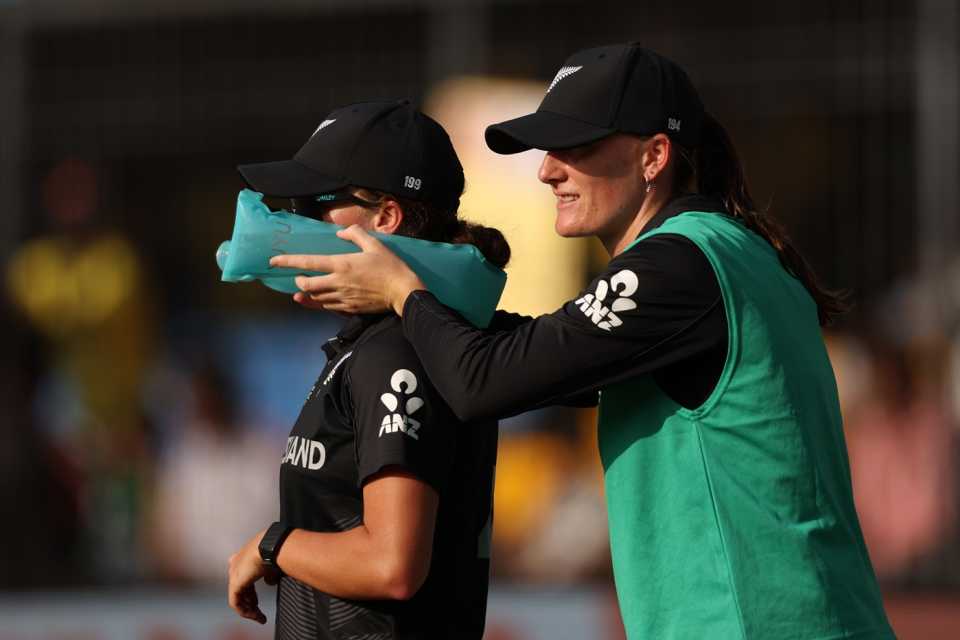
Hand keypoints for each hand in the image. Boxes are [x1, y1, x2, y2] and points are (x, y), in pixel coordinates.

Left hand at [227, 530, 274, 624]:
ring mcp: (234, 575)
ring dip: (249, 609)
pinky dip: (245, 611)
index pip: (243, 577)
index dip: (250, 591)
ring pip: (238, 597)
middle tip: (258, 610)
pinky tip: (254, 616)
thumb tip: (270, 582)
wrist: (270, 545)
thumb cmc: (274, 550)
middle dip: (250, 601)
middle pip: (240, 588)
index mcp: (244, 557)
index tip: (257, 600)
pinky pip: (236, 602)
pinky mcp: (234, 584)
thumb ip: (269, 574)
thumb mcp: (273, 563)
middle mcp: (236, 565)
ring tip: (259, 617)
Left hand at [269, 225, 425, 315]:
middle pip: (306, 285)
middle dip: (299, 281)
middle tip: (300, 277)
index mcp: (341, 264)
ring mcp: (342, 298)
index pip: (307, 263)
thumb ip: (355, 235)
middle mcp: (337, 283)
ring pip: (315, 298)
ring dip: (308, 293)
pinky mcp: (349, 308)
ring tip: (307, 288)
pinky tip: (322, 299)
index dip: (288, 262)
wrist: (402, 292)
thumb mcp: (374, 244)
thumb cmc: (390, 267)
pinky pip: (328, 307)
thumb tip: (340, 234)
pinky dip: (320, 303)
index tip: (274, 261)